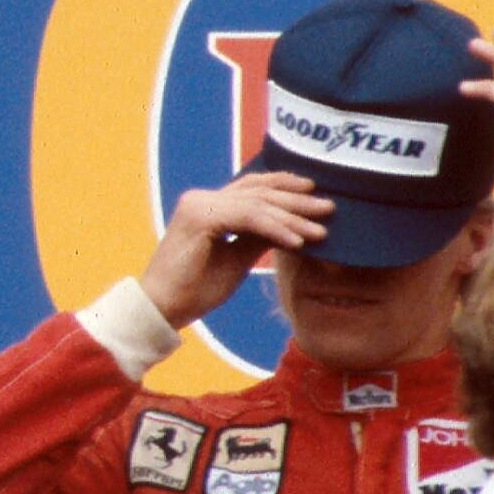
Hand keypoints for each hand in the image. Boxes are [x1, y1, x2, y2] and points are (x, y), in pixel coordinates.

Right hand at [137, 172, 331, 325]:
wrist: (163, 307)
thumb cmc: (195, 288)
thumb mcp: (235, 259)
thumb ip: (256, 238)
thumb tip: (288, 227)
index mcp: (206, 205)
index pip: (251, 187)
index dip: (283, 186)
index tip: (314, 192)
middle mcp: (200, 198)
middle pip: (258, 192)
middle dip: (297, 200)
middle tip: (330, 207)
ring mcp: (198, 205)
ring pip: (257, 204)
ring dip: (292, 218)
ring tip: (320, 229)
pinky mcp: (200, 218)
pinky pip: (248, 219)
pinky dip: (275, 229)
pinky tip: (297, 242)